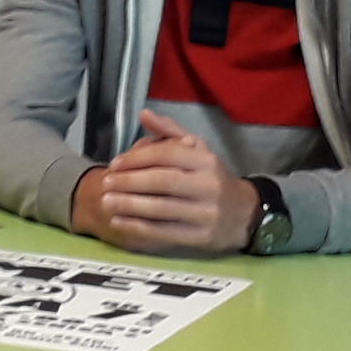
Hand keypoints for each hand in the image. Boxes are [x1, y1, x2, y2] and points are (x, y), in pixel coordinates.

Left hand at [72, 111, 258, 253]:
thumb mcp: (199, 150)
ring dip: (130, 206)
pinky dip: (138, 227)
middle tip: (105, 183)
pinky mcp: (201, 237)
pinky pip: (165, 232)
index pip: (168, 155)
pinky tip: (119, 222)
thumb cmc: (212, 178)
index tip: (114, 164)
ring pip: (162, 209)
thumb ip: (171, 132)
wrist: (245, 213)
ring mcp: (206, 213)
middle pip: (163, 181)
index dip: (137, 158)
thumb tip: (144, 113)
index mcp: (206, 160)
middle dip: (130, 182)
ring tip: (106, 202)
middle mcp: (208, 185)